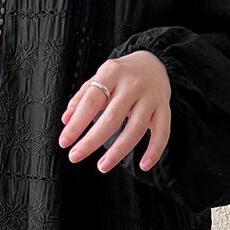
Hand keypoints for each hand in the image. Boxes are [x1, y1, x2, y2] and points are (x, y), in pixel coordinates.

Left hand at [58, 50, 170, 171]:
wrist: (153, 63)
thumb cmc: (121, 75)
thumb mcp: (99, 78)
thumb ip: (82, 98)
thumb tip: (66, 121)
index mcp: (112, 73)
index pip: (91, 101)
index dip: (76, 124)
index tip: (64, 142)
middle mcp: (133, 84)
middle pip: (112, 118)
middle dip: (92, 141)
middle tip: (75, 156)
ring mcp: (151, 97)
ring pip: (136, 129)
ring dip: (118, 151)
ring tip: (102, 166)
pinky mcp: (165, 109)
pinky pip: (162, 133)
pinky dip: (154, 151)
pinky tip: (144, 166)